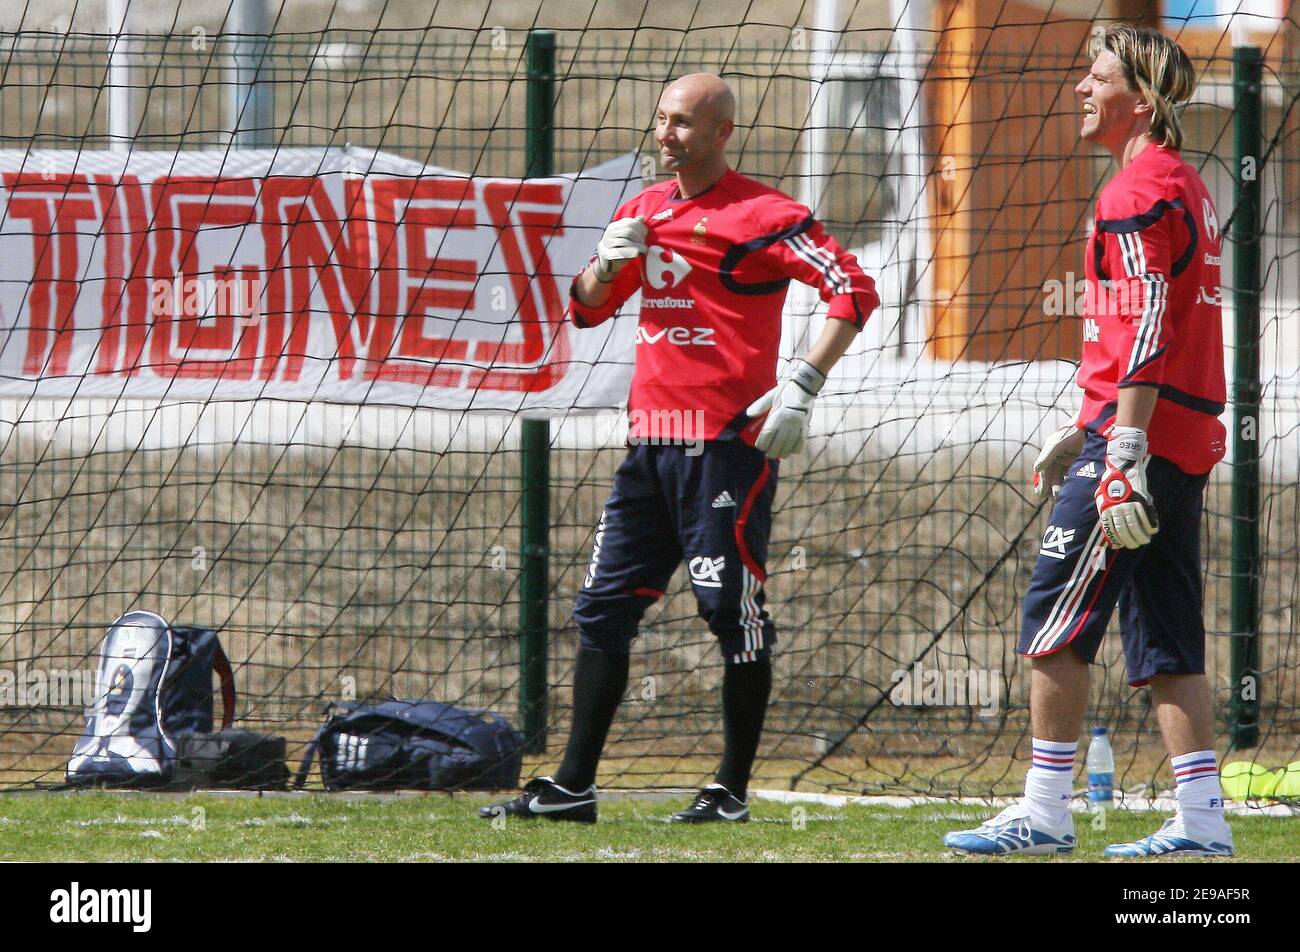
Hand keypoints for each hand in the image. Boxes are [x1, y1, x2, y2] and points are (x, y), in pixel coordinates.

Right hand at [594, 216, 646, 280]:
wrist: (606, 264)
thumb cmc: (619, 249)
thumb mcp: (626, 237)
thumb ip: (633, 227)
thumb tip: (642, 217)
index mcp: (614, 227)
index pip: (629, 223)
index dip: (640, 227)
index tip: (645, 234)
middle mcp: (609, 233)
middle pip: (628, 232)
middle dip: (639, 237)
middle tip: (644, 243)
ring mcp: (607, 243)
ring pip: (625, 241)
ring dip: (637, 245)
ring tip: (643, 249)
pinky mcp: (606, 253)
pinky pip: (619, 251)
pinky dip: (629, 252)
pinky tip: (636, 253)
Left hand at [746, 360, 826, 457]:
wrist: (806, 386)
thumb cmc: (786, 391)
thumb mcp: (771, 395)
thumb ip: (760, 405)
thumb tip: (748, 414)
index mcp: (777, 415)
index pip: (768, 435)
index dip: (763, 444)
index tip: (760, 447)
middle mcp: (787, 423)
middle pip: (778, 444)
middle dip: (772, 451)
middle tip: (769, 453)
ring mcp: (797, 426)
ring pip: (790, 445)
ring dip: (784, 452)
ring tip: (779, 455)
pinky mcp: (805, 426)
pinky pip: (802, 441)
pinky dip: (796, 448)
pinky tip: (792, 451)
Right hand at [1032, 424, 1085, 498]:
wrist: (1089, 426)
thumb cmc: (1070, 432)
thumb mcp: (1056, 444)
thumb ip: (1046, 456)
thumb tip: (1036, 469)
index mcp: (1048, 454)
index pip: (1043, 472)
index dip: (1042, 482)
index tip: (1041, 493)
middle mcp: (1056, 458)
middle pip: (1051, 477)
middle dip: (1050, 487)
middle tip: (1052, 498)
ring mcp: (1067, 461)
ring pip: (1060, 478)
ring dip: (1059, 487)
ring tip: (1059, 497)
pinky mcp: (1077, 463)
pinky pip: (1071, 476)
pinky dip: (1069, 483)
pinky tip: (1069, 491)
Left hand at [1094, 426, 1158, 548]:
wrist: (1122, 467)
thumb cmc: (1111, 483)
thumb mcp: (1102, 497)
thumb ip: (1106, 512)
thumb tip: (1109, 530)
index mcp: (1105, 509)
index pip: (1111, 530)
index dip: (1118, 540)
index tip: (1122, 546)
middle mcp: (1116, 508)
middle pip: (1124, 531)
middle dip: (1131, 541)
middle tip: (1136, 544)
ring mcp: (1129, 504)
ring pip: (1136, 526)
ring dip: (1141, 535)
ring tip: (1145, 540)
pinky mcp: (1140, 499)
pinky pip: (1146, 516)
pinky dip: (1150, 525)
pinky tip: (1153, 529)